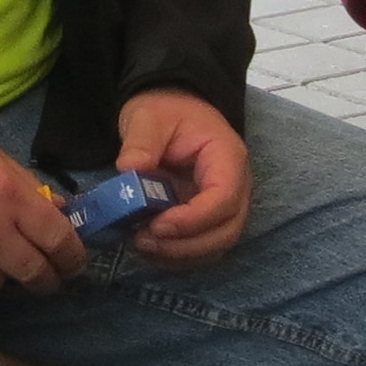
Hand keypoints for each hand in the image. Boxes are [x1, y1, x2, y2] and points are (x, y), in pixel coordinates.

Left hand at [115, 88, 252, 268]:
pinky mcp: (208, 219)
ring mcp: (224, 205)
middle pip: (227, 230)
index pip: (225, 198)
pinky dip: (177, 255)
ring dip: (180, 254)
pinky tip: (148, 246)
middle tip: (143, 239)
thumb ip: (141, 142)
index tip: (157, 224)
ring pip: (217, 245)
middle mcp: (235, 186)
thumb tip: (130, 170)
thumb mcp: (148, 117)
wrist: (173, 111)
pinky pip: (202, 247)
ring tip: (141, 243)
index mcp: (227, 157)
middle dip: (186, 245)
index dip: (194, 219)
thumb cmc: (166, 111)